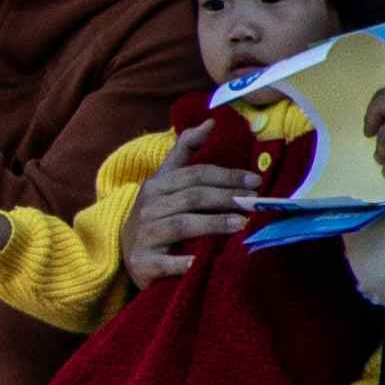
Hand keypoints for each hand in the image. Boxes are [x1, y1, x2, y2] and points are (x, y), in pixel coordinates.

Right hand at [124, 157, 262, 287]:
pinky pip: (165, 262)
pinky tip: (201, 261)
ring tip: (240, 224)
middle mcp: (148, 207)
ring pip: (181, 224)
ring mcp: (144, 234)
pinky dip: (182, 262)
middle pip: (191, 197)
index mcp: (156, 185)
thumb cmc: (156, 214)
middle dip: (226, 197)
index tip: (255, 181)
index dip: (226, 176)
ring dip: (213, 223)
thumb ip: (185, 151)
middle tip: (253, 203)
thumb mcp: (165, 181)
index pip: (194, 174)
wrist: (130, 253)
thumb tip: (211, 123)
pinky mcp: (142, 262)